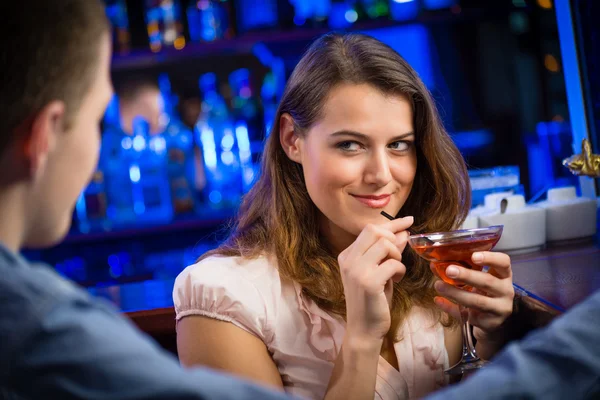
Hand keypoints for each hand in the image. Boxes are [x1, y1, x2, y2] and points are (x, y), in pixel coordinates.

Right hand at [338, 216, 412, 340]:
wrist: (364, 329)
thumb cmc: (373, 301)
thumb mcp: (380, 272)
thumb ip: (388, 252)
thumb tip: (403, 232)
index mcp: (347, 255)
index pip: (370, 230)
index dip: (392, 224)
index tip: (409, 221)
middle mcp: (348, 259)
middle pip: (375, 231)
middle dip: (394, 239)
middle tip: (400, 255)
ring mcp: (356, 270)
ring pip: (384, 244)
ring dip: (397, 255)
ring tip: (396, 270)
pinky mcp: (368, 281)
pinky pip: (393, 263)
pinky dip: (400, 270)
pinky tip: (396, 280)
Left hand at [431, 251, 514, 340]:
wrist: (491, 321)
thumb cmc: (483, 293)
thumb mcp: (476, 280)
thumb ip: (458, 272)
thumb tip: (434, 265)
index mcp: (503, 275)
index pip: (503, 263)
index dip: (490, 258)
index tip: (474, 256)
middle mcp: (505, 291)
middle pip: (488, 281)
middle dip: (467, 275)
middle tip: (449, 270)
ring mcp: (500, 308)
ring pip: (478, 301)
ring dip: (456, 293)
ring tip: (438, 285)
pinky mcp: (490, 323)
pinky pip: (468, 316)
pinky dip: (451, 308)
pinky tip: (439, 300)